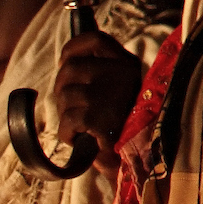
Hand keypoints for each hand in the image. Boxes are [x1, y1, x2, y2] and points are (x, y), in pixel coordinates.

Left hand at [51, 32, 144, 172]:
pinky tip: (83, 139)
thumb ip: (97, 73)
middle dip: (62, 91)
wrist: (140, 163)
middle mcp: (123, 73)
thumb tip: (65, 64)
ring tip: (85, 128)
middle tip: (74, 110)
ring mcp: (113, 94)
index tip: (64, 64)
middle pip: (69, 69)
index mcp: (128, 64)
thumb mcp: (115, 92)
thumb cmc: (122, 127)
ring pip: (65, 95)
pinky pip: (68, 120)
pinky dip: (68, 133)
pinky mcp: (101, 117)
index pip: (93, 40)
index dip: (71, 50)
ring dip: (66, 115)